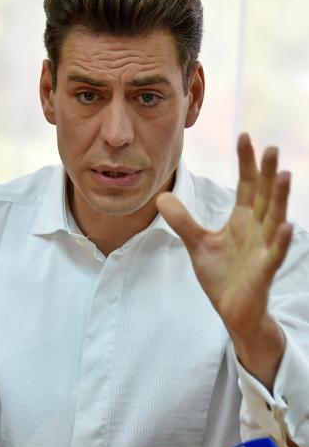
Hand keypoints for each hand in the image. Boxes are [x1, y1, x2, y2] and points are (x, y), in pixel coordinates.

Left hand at [156, 133, 292, 386]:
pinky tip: (286, 226)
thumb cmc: (222, 275)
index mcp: (243, 220)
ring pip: (274, 218)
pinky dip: (279, 240)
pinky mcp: (263, 271)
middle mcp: (257, 229)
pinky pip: (273, 254)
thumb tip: (161, 197)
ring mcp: (262, 249)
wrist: (232, 311)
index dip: (246, 162)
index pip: (247, 185)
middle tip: (271, 147)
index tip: (244, 135)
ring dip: (280, 198)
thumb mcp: (198, 244)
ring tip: (285, 175)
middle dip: (267, 173)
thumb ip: (182, 220)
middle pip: (264, 196)